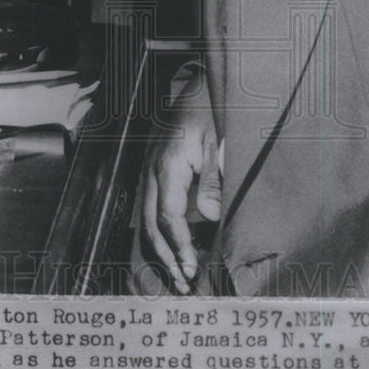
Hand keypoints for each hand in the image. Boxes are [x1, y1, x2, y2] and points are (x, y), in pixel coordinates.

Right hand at [141, 72, 219, 293]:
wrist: (199, 84)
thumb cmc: (212, 109)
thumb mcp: (220, 139)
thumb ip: (214, 179)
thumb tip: (208, 217)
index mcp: (168, 164)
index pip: (167, 216)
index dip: (179, 246)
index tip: (191, 268)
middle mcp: (153, 171)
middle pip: (150, 224)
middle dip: (166, 257)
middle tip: (184, 284)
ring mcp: (151, 171)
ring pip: (147, 219)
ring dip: (162, 249)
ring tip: (179, 274)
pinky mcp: (156, 172)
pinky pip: (153, 208)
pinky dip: (162, 232)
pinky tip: (176, 248)